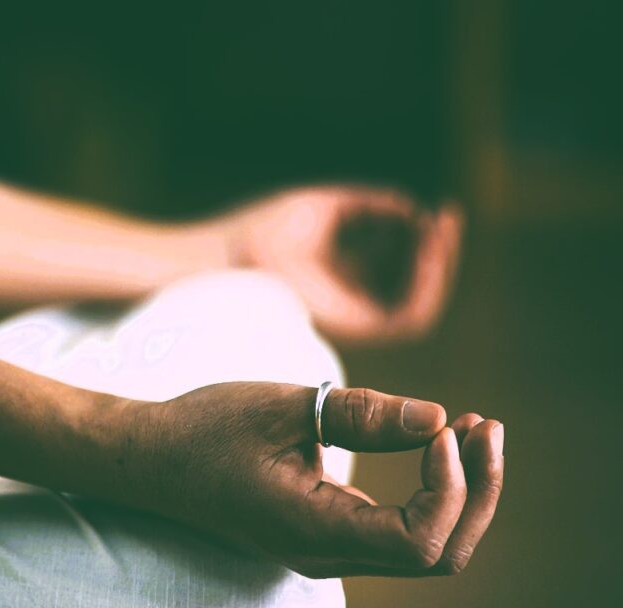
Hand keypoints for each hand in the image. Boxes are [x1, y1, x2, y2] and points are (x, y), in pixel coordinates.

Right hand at [123, 382, 503, 577]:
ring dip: (462, 493)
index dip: (451, 487)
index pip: (419, 541)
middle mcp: (326, 554)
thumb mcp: (283, 407)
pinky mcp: (327, 532)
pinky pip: (400, 530)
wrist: (152, 460)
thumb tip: (438, 418)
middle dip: (478, 492)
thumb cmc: (205, 429)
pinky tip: (437, 444)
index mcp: (312, 529)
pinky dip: (431, 492)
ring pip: (425, 549)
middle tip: (486, 425)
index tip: (442, 428)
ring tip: (473, 429)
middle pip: (438, 555)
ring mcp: (327, 549)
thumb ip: (362, 415)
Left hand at [225, 187, 461, 343]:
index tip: (435, 209)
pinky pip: (407, 319)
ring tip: (440, 232)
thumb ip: (371, 205)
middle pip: (414, 284)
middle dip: (439, 251)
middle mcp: (352, 300)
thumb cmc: (261, 230)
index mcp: (343, 274)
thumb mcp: (327, 207)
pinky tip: (428, 253)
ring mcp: (354, 318)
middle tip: (448, 217)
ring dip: (439, 268)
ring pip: (418, 304)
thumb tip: (412, 209)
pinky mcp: (353, 332)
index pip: (399, 263)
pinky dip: (426, 288)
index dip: (424, 239)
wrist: (230, 256)